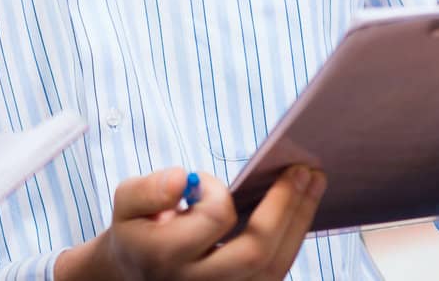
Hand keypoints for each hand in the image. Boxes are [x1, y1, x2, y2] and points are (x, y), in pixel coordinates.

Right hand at [56, 165, 326, 280]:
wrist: (136, 275)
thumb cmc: (136, 231)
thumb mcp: (125, 203)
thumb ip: (148, 188)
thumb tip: (186, 177)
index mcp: (167, 255)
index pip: (213, 219)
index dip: (216, 190)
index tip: (203, 178)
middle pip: (257, 251)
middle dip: (286, 206)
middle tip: (303, 169)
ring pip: (276, 267)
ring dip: (299, 221)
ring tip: (313, 182)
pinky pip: (276, 272)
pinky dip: (292, 239)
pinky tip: (300, 210)